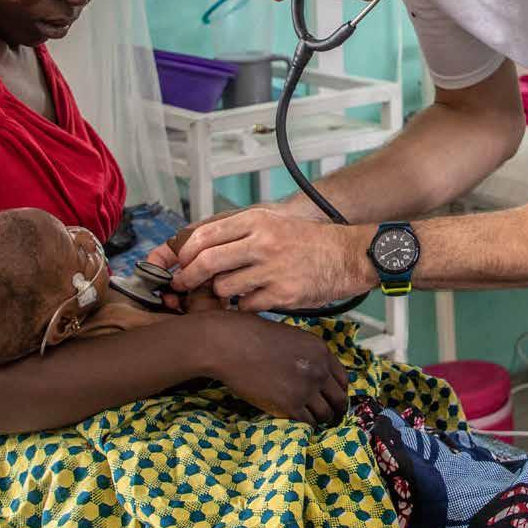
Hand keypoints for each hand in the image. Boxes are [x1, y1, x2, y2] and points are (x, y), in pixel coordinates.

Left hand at [166, 208, 374, 311]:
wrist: (348, 256)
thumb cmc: (308, 240)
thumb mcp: (273, 223)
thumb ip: (240, 233)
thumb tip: (200, 247)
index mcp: (256, 222)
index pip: (204, 236)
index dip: (184, 254)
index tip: (179, 264)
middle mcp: (262, 243)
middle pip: (206, 263)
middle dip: (188, 278)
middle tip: (182, 286)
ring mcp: (272, 270)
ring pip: (224, 288)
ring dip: (222, 293)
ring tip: (232, 290)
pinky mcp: (283, 294)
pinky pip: (248, 305)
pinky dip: (246, 305)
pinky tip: (256, 298)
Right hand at [201, 310, 348, 424]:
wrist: (231, 345)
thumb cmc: (254, 336)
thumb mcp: (292, 337)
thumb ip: (309, 355)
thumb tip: (315, 374)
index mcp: (321, 350)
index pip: (343, 379)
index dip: (340, 392)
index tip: (334, 399)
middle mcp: (319, 370)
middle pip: (339, 399)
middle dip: (336, 410)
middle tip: (330, 417)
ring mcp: (306, 389)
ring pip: (325, 414)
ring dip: (320, 419)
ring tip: (313, 421)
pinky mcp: (290, 405)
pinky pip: (307, 422)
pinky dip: (306, 425)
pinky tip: (300, 422)